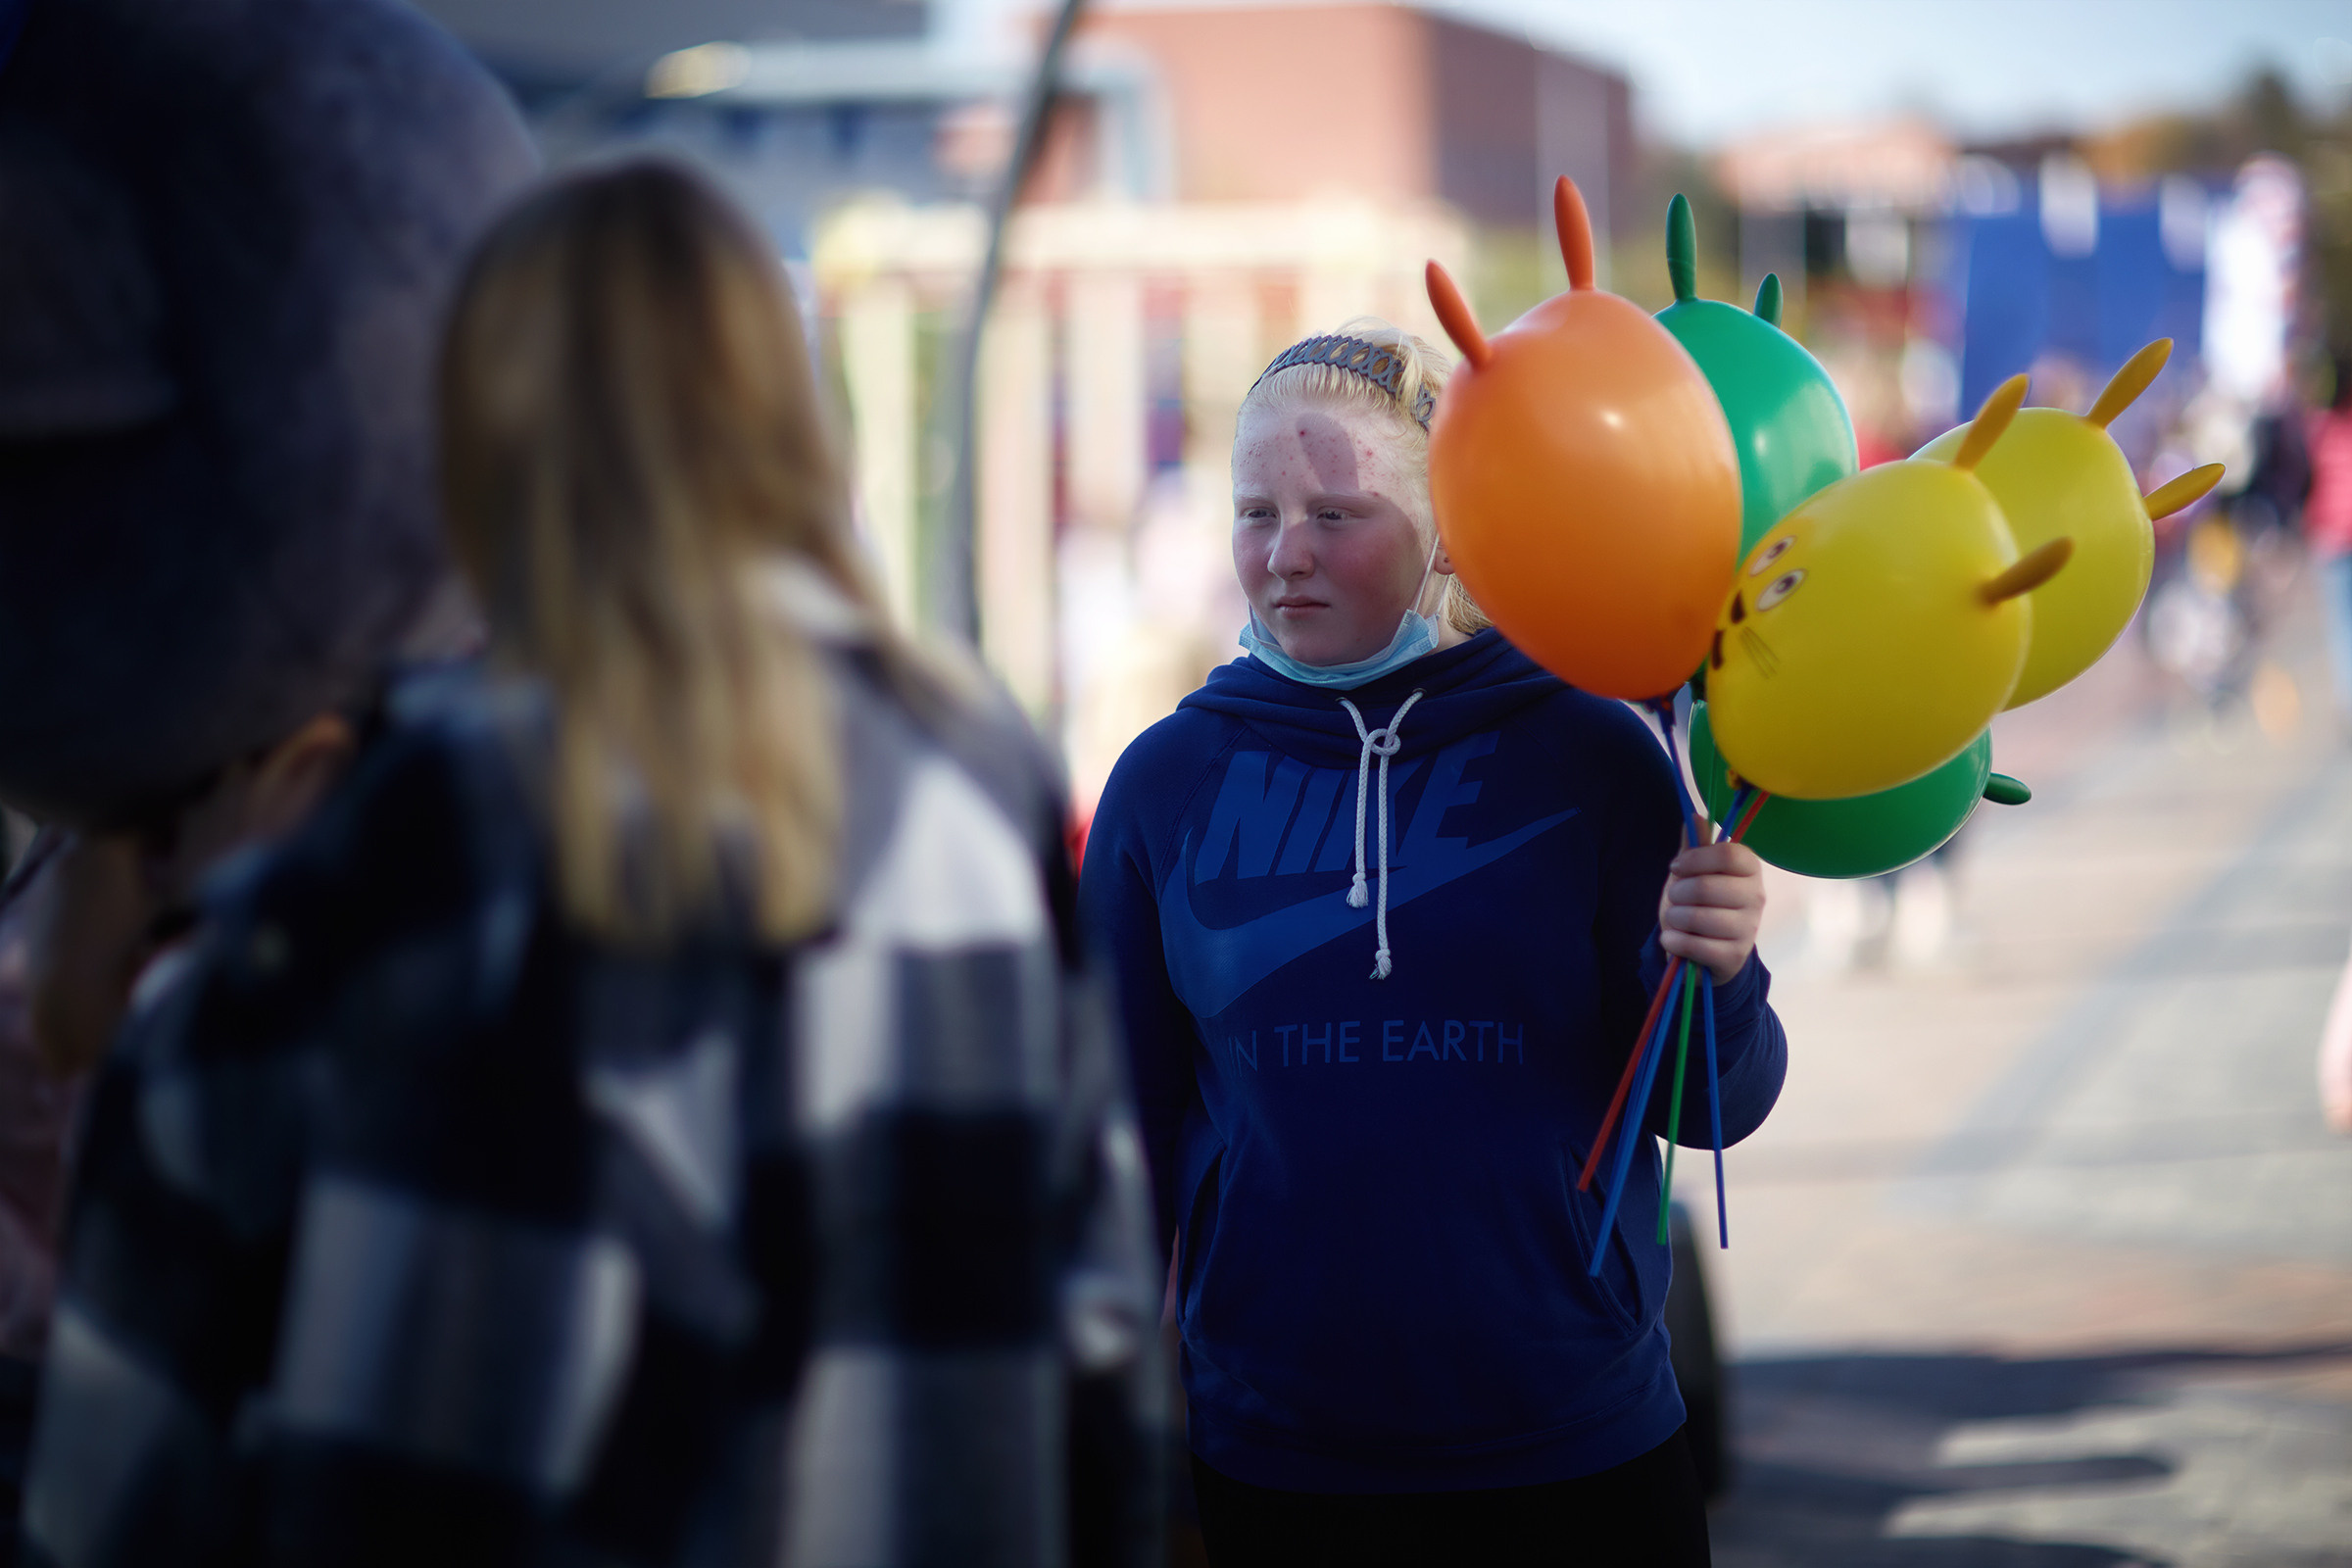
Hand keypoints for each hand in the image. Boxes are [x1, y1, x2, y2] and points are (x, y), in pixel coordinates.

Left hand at [1657, 839, 1764, 984]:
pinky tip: (1673, 939)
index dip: (1694, 859)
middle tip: (1674, 898)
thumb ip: (1694, 847)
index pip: (1727, 854)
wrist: (1705, 950)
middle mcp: (1756, 897)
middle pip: (1707, 886)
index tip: (1676, 867)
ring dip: (1674, 918)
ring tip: (1675, 920)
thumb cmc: (1698, 904)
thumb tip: (1694, 815)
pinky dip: (1674, 941)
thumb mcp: (1692, 873)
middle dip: (1678, 892)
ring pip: (1698, 917)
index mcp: (1749, 869)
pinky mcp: (1735, 956)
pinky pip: (1695, 945)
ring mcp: (1749, 928)